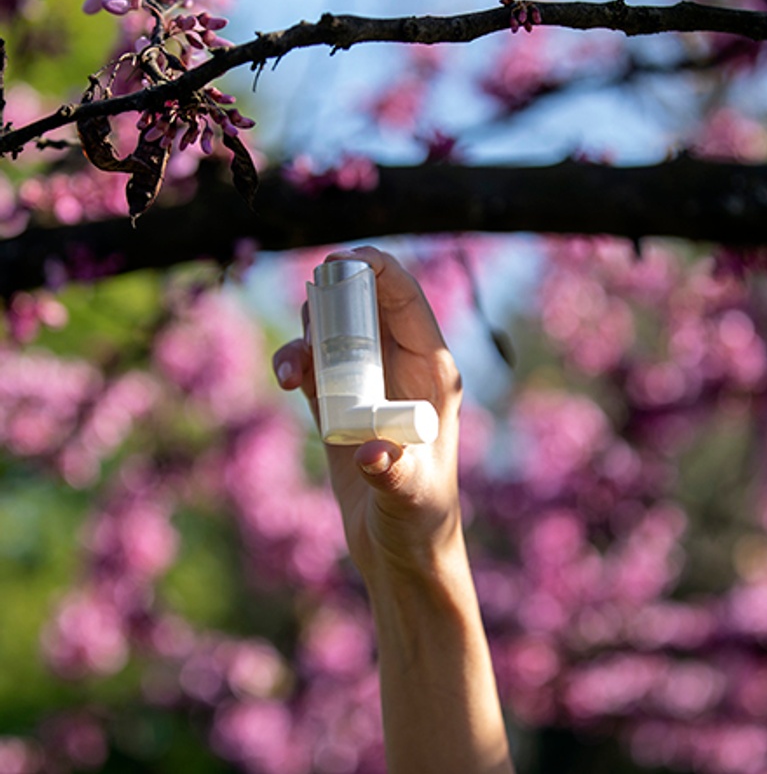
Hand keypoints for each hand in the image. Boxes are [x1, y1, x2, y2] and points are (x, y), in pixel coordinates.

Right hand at [272, 246, 463, 582]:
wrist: (400, 552)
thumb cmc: (420, 521)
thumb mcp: (410, 495)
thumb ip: (393, 472)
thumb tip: (370, 455)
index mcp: (432, 370)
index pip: (406, 300)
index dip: (376, 270)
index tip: (338, 261)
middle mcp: (402, 368)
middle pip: (365, 305)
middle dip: (331, 299)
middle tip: (308, 316)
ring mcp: (370, 384)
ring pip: (334, 332)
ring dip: (307, 335)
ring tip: (292, 371)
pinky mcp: (343, 405)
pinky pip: (317, 364)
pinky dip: (298, 362)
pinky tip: (288, 380)